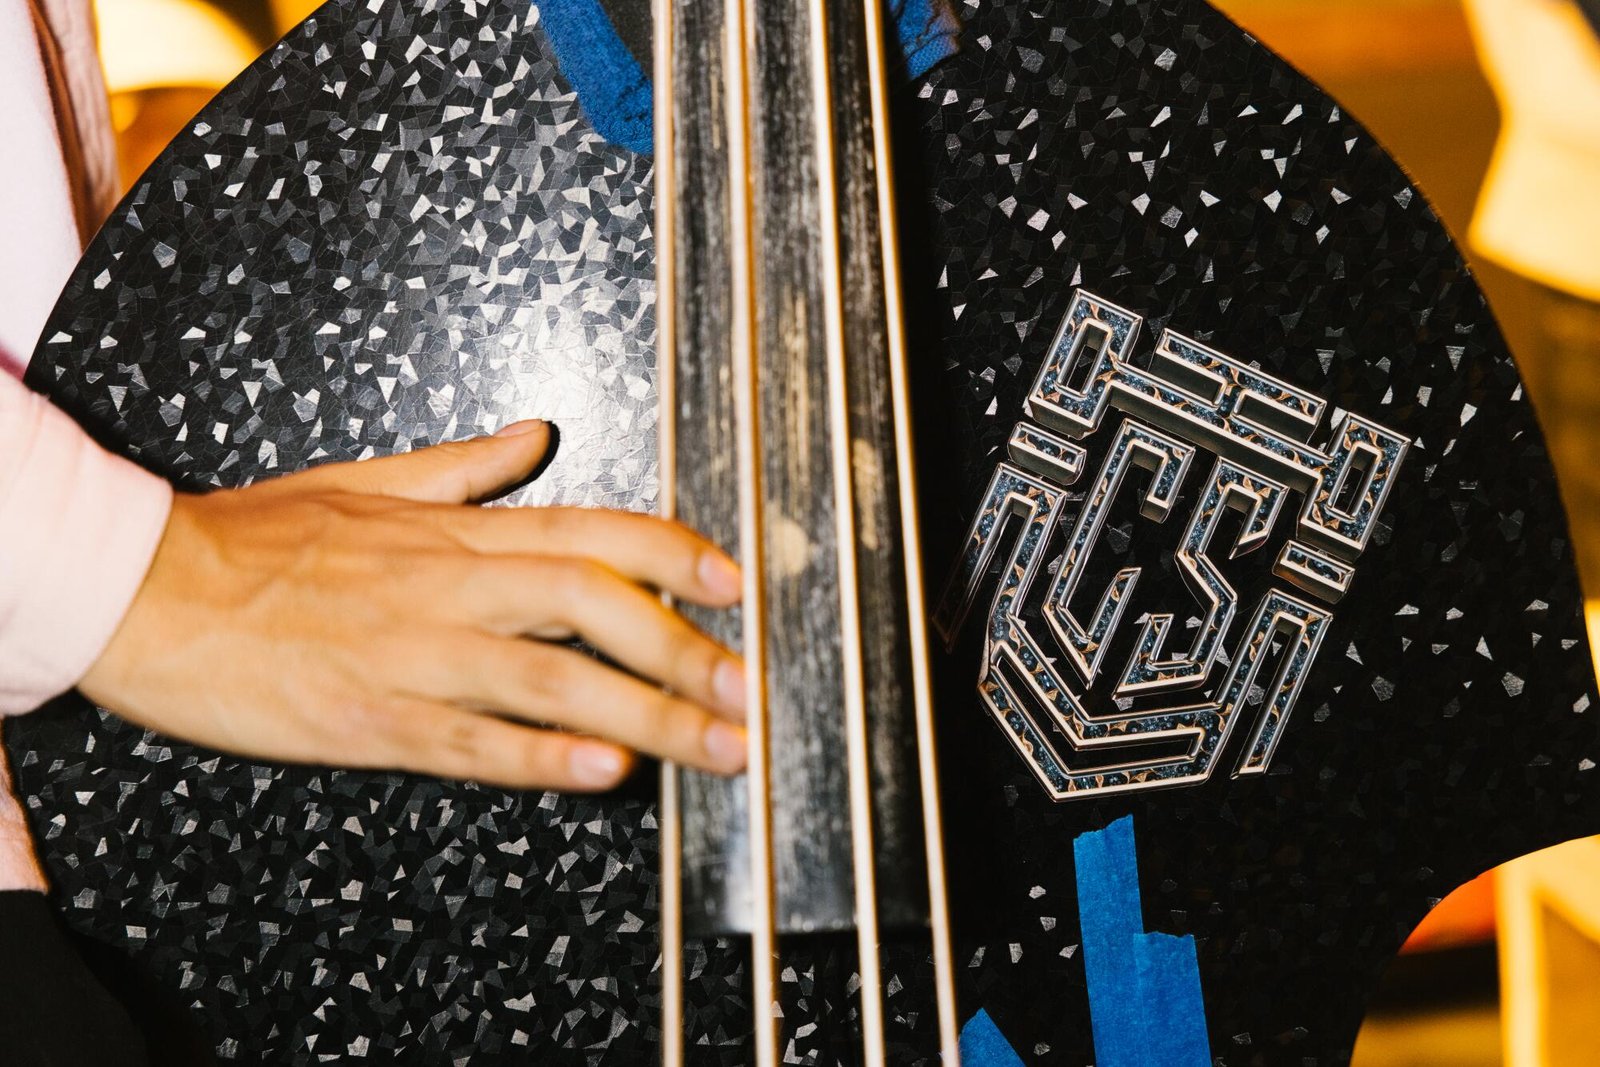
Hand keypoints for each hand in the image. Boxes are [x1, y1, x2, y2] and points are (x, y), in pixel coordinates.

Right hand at [78, 420, 746, 791]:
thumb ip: (467, 467)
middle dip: (685, 648)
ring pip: (553, 679)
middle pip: (594, 606)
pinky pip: (473, 741)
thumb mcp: (370, 481)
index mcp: (456, 532)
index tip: (738, 584)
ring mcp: (417, 654)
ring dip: (645, 712)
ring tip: (714, 745)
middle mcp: (452, 586)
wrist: (151, 590)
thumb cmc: (259, 539)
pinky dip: (540, 755)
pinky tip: (601, 770)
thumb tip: (536, 437)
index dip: (676, 555)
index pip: (594, 531)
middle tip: (751, 689)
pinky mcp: (375, 720)